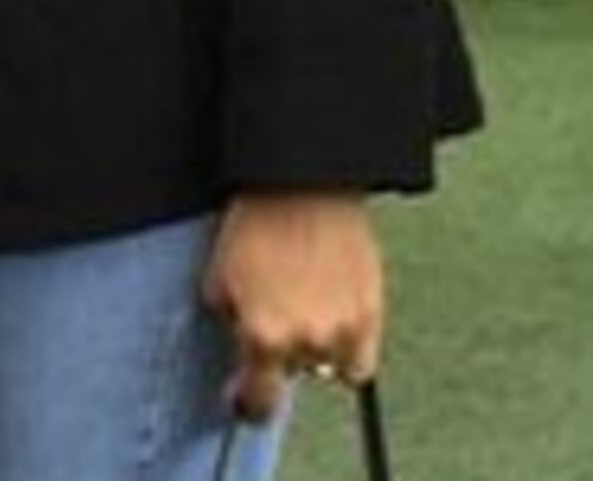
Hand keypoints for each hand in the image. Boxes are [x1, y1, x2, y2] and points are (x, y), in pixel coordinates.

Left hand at [201, 189, 384, 417]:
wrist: (303, 187)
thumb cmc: (255, 227)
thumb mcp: (218, 280)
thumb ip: (232, 323)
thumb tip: (242, 344)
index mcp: (265, 336)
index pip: (261, 400)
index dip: (249, 404)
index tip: (244, 400)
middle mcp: (308, 342)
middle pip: (293, 376)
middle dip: (280, 356)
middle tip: (274, 323)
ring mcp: (346, 331)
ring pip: (330, 368)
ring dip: (315, 350)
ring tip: (303, 311)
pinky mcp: (374, 314)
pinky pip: (362, 358)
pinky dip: (348, 348)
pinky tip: (332, 320)